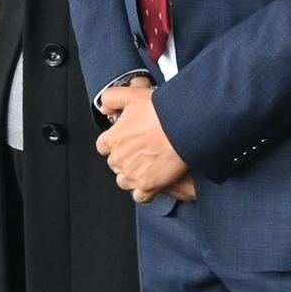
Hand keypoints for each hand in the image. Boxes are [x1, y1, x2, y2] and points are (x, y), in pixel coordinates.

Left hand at [97, 84, 196, 201]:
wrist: (187, 127)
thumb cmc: (162, 112)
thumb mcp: (133, 95)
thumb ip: (112, 98)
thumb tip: (104, 108)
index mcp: (113, 139)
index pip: (103, 146)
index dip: (116, 141)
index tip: (127, 138)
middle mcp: (119, 160)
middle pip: (115, 163)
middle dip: (126, 157)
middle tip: (143, 148)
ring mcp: (133, 175)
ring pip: (124, 180)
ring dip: (133, 175)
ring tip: (149, 164)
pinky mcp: (149, 186)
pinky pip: (140, 196)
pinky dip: (144, 191)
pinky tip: (152, 180)